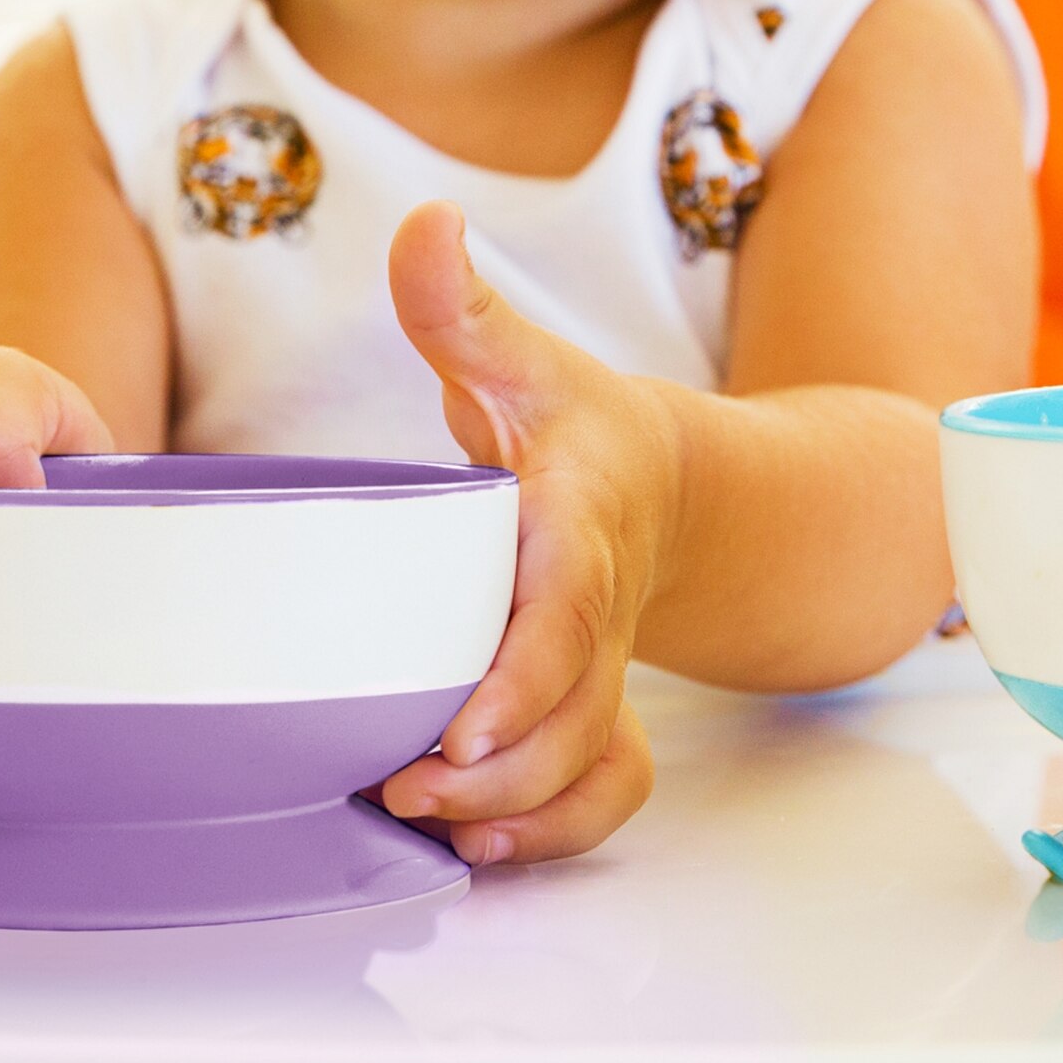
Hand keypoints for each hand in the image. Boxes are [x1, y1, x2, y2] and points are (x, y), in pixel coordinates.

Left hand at [378, 202, 671, 865]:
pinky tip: (478, 840)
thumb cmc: (576, 425)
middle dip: (497, 774)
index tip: (460, 731)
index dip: (521, 681)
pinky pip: (606, 794)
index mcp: (578, 525)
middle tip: (401, 783)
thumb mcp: (523, 359)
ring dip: (515, 815)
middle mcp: (599, 613)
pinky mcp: (601, 712)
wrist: (661, 481)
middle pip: (575, 718)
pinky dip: (555, 832)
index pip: (566, 613)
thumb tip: (422, 222)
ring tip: (423, 814)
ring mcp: (606, 673)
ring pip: (590, 769)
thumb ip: (463, 306)